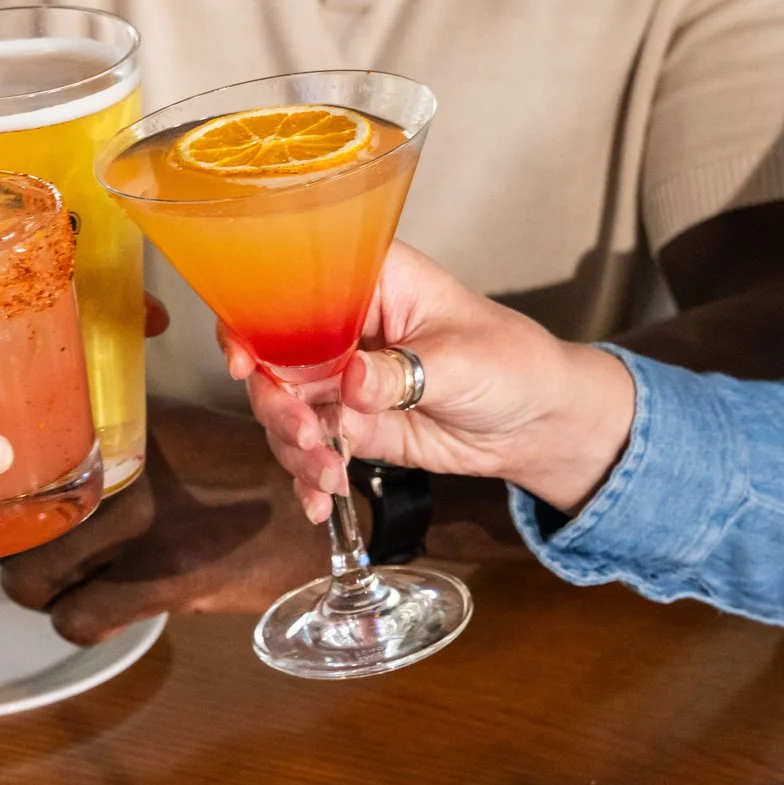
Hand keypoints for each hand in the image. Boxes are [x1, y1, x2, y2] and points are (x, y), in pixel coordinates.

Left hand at [0, 400, 332, 643]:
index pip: (21, 462)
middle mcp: (119, 469)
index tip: (10, 510)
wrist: (321, 511)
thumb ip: (112, 438)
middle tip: (38, 554)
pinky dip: (82, 624)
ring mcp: (139, 527)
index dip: (4, 498)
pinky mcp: (163, 580)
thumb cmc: (244, 470)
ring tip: (70, 585)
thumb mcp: (175, 429)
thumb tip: (46, 458)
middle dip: (15, 551)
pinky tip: (105, 611)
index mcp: (117, 425)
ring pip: (32, 580)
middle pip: (13, 527)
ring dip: (44, 593)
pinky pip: (80, 619)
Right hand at [231, 242, 638, 518]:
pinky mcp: (351, 427)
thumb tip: (352, 379)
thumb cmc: (513, 363)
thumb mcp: (462, 361)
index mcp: (369, 282)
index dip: (253, 320)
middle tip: (307, 434)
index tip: (246, 362)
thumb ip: (404, 372)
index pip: (290, 285)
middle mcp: (343, 328)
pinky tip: (320, 502)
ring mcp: (341, 380)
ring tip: (330, 477)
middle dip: (278, 405)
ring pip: (285, 411)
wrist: (537, 424)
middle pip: (274, 358)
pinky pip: (310, 451)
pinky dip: (308, 479)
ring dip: (295, 450)